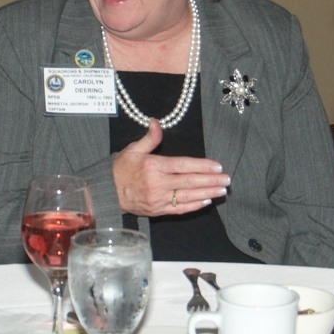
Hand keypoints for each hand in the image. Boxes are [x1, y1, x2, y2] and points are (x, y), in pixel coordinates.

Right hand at [112, 119, 230, 216]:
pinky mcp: (158, 210)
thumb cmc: (120, 169)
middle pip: (190, 182)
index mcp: (154, 166)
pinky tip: (206, 201)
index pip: (184, 165)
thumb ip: (149, 138)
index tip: (217, 166)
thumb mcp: (133, 150)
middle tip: (227, 180)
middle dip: (211, 180)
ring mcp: (159, 199)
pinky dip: (194, 206)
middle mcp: (158, 183)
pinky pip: (180, 209)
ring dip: (208, 193)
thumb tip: (156, 122)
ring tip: (222, 191)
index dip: (203, 166)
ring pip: (188, 196)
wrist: (107, 193)